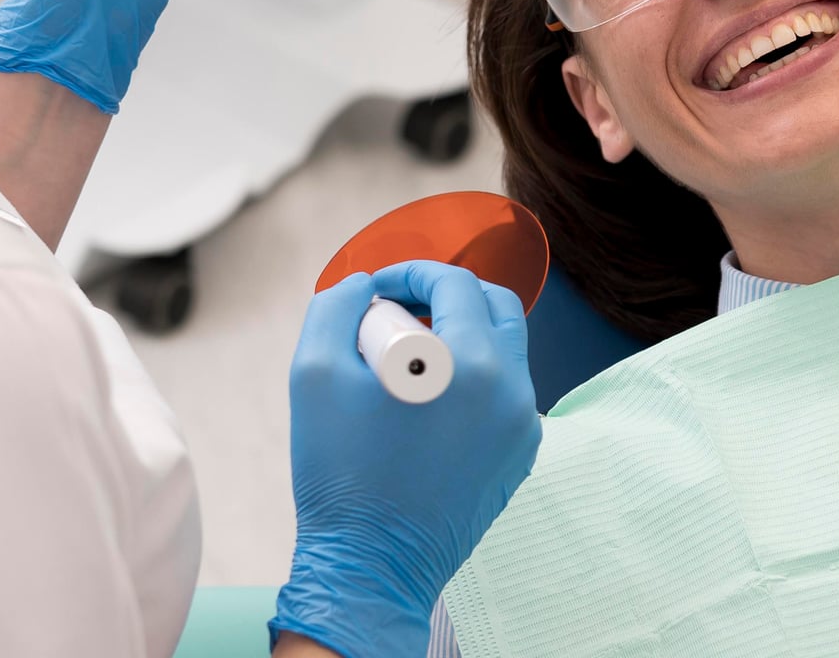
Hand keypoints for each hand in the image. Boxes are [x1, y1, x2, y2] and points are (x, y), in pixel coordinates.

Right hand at [270, 264, 541, 657]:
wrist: (370, 567)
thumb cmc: (341, 475)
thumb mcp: (314, 374)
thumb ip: (337, 307)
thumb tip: (366, 286)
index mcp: (473, 365)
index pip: (456, 283)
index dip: (413, 272)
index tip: (379, 287)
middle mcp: (513, 391)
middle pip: (495, 306)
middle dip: (446, 296)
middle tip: (399, 311)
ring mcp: (523, 426)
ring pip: (504, 349)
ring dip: (461, 335)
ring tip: (407, 356)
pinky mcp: (521, 455)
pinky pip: (505, 393)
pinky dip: (473, 378)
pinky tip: (427, 399)